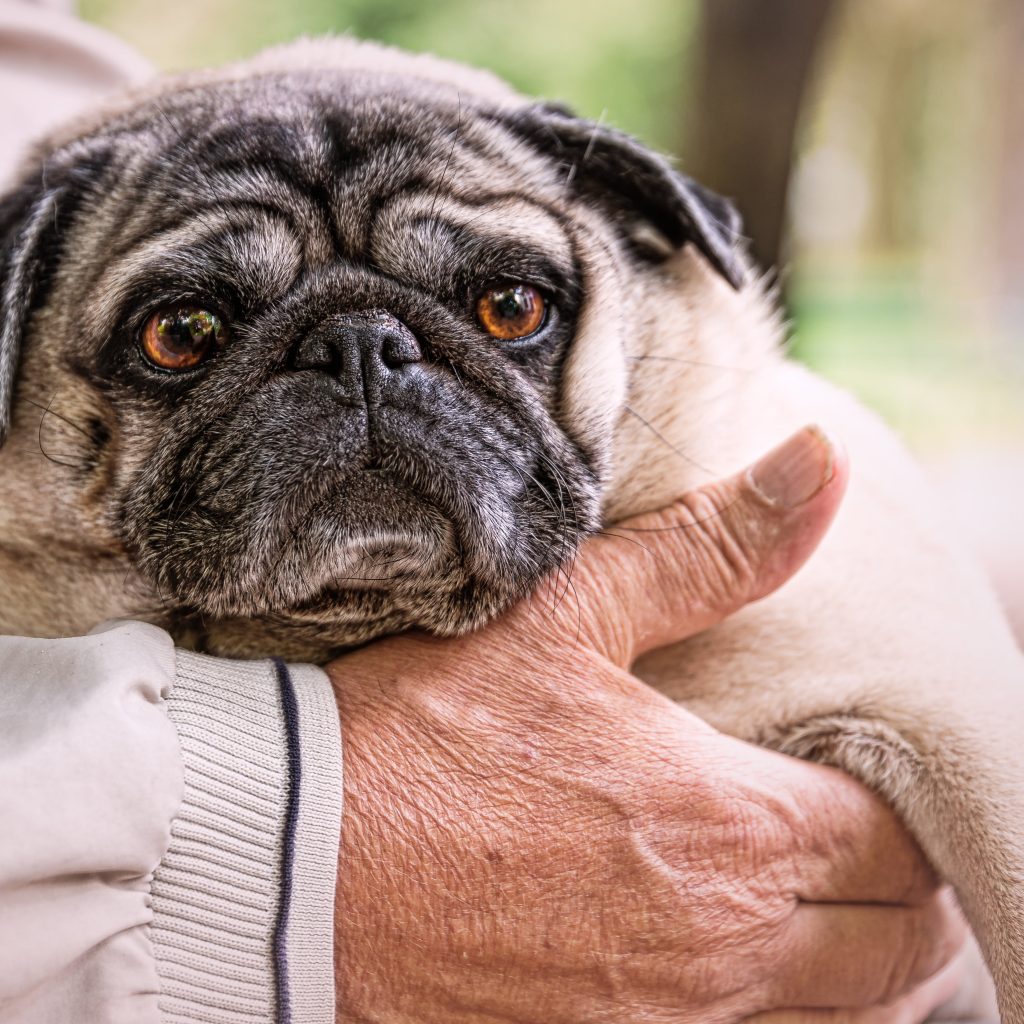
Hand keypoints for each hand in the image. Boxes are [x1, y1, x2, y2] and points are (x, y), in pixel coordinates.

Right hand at [328, 426, 965, 1022]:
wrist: (291, 863)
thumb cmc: (426, 734)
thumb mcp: (569, 618)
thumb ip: (711, 549)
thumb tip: (816, 462)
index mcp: (727, 828)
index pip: (894, 840)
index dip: (896, 805)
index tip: (860, 776)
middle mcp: (719, 949)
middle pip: (893, 950)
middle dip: (902, 894)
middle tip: (866, 846)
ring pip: (839, 1022)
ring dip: (858, 968)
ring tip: (828, 913)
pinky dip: (781, 1017)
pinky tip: (736, 968)